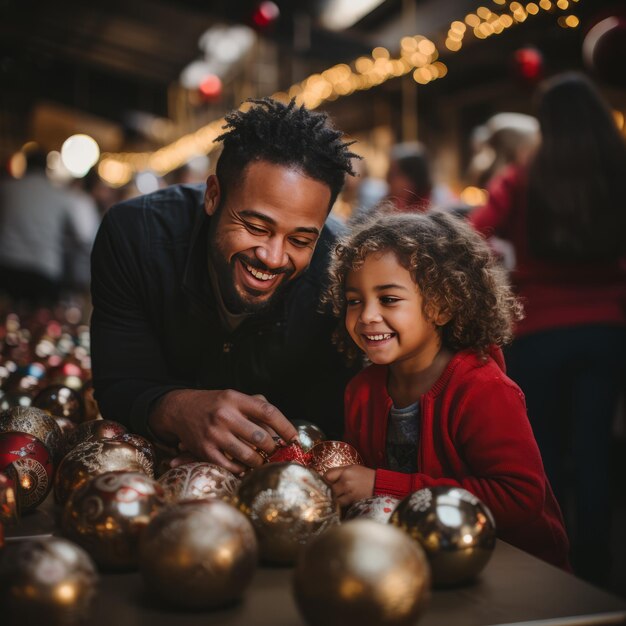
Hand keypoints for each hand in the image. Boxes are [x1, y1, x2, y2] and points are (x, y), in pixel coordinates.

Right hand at [148, 389, 296, 473]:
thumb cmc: (214, 404)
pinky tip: (245, 468)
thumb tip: (281, 427)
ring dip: (259, 462)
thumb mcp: (233, 397)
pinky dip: (241, 470)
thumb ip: (256, 406)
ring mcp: (214, 434)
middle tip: (276, 452)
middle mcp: (224, 415)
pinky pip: (230, 466)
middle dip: (273, 449)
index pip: (268, 412)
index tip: (295, 438)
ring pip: (248, 455)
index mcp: (235, 398)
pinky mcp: (204, 450)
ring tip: (262, 461)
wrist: (179, 409)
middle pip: (260, 437)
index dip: (285, 426)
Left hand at [324, 465, 375, 506]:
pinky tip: (343, 500)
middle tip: (332, 490)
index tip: (327, 481)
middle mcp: (346, 481)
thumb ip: (340, 472)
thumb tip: (328, 478)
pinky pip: (340, 504)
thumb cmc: (366, 475)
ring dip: (335, 498)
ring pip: (334, 497)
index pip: (327, 475)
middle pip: (330, 488)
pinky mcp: (352, 501)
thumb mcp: (353, 468)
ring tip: (338, 496)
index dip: (326, 479)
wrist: (380, 485)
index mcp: (346, 471)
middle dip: (330, 489)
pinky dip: (340, 503)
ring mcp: (349, 492)